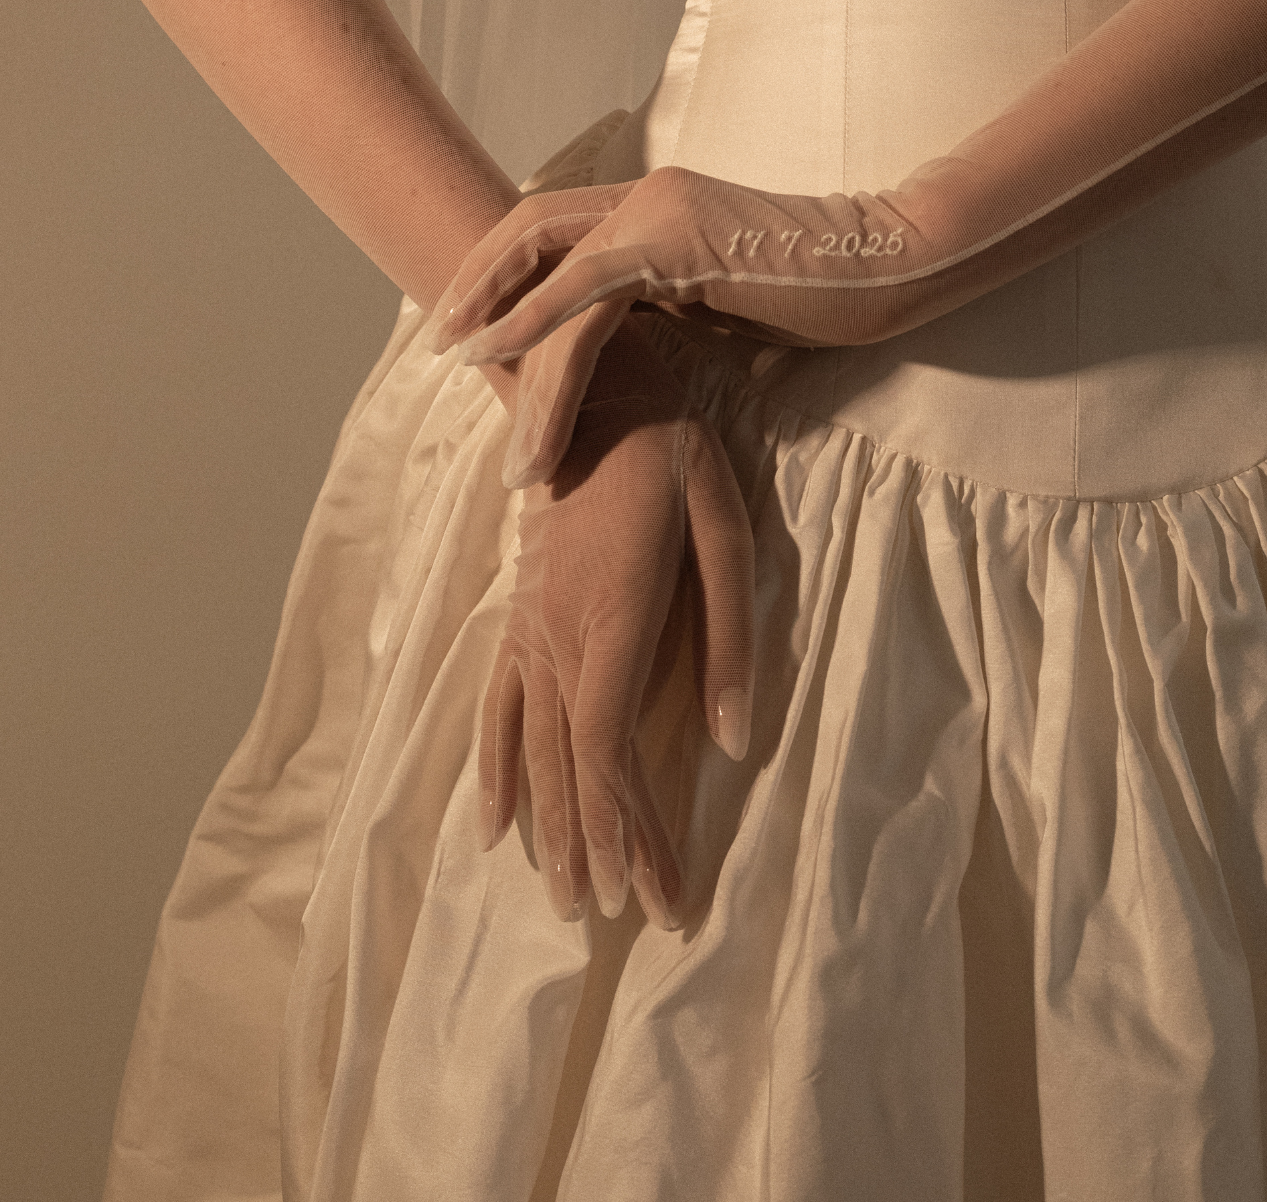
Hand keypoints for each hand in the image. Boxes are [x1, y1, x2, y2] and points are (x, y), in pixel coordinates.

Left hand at [428, 164, 979, 469]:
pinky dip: (539, 337)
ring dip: (509, 354)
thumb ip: (675, 311)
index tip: (472, 327)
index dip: (505, 271)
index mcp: (655, 204)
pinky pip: (585, 295)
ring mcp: (656, 211)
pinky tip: (505, 373)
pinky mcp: (672, 241)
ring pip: (551, 280)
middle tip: (439, 348)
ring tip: (504, 431)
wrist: (890, 264)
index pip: (554, 226)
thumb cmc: (825, 291)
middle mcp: (645, 195)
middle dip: (475, 289)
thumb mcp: (728, 303)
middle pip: (527, 228)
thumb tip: (639, 362)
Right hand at [480, 315, 754, 928]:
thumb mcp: (724, 521)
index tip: (660, 895)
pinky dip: (496, 767)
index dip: (632, 831)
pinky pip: (496, 704)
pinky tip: (494, 823)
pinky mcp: (519, 614)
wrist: (587, 384)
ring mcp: (529, 628)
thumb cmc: (671, 447)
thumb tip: (736, 739)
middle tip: (635, 918)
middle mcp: (558, 637)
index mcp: (613, 619)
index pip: (610, 752)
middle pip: (573, 767)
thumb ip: (733, 631)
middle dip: (605, 849)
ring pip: (533, 748)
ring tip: (572, 899)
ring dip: (555, 826)